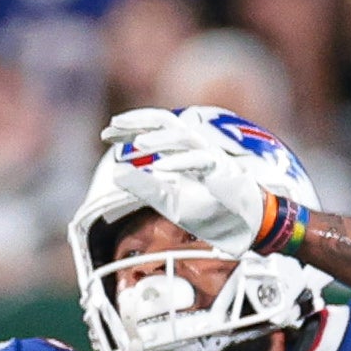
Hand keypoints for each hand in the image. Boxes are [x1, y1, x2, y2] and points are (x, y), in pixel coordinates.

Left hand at [97, 114, 285, 254]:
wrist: (244, 229)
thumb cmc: (211, 213)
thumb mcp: (169, 202)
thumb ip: (145, 188)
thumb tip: (116, 173)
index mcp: (183, 154)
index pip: (156, 131)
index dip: (132, 128)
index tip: (106, 133)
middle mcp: (196, 149)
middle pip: (167, 123)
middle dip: (139, 121)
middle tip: (111, 126)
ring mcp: (211, 157)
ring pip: (183, 137)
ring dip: (159, 139)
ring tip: (136, 144)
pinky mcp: (224, 171)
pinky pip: (200, 160)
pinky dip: (179, 163)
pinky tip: (158, 167)